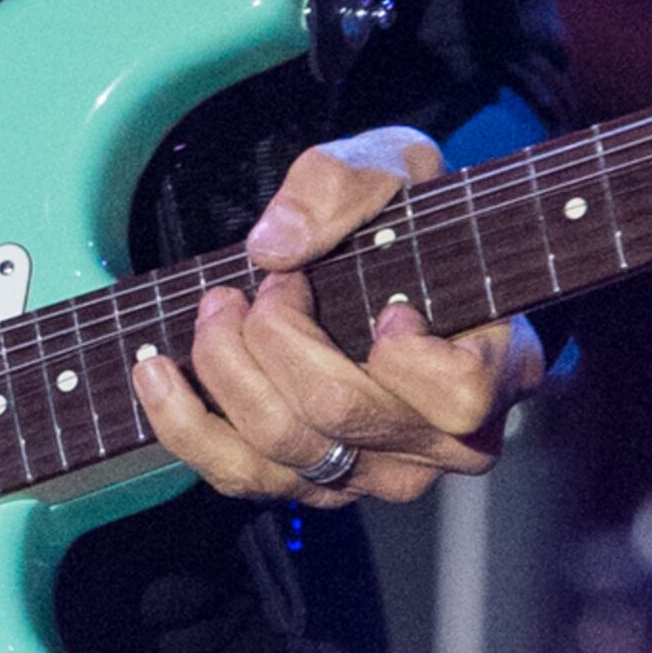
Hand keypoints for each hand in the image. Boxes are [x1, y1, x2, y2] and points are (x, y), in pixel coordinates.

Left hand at [127, 129, 543, 509]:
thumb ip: (346, 185)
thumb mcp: (399, 169)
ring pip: (282, 446)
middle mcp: (439, 444)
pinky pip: (237, 474)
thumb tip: (275, 245)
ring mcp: (373, 472)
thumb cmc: (416, 225)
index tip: (386, 301)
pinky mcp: (310, 483)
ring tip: (217, 308)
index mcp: (495, 372)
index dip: (407, 352)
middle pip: (339, 414)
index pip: (456, 397)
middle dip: (279, 334)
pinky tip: (156, 371)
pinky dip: (182, 421)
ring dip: (227, 367)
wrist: (397, 272)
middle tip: (268, 284)